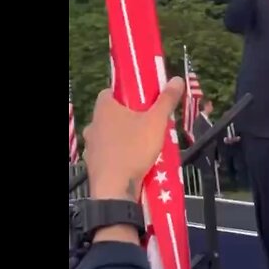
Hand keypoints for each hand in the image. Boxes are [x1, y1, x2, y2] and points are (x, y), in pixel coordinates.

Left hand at [84, 76, 185, 201]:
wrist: (115, 189)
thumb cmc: (134, 149)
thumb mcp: (156, 122)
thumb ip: (166, 100)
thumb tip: (177, 79)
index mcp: (104, 108)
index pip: (111, 91)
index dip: (128, 94)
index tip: (144, 100)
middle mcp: (93, 124)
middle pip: (112, 113)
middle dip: (130, 117)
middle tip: (149, 122)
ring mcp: (91, 145)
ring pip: (109, 134)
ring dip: (124, 136)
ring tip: (144, 144)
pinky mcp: (93, 164)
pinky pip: (108, 153)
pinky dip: (119, 154)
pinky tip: (133, 161)